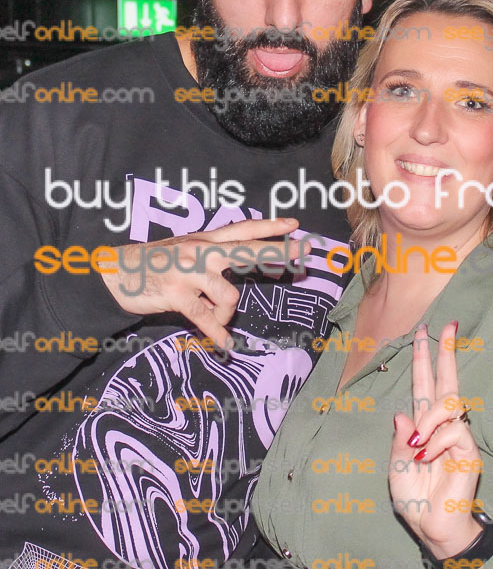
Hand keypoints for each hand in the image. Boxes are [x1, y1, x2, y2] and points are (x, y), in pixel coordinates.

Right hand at [100, 217, 305, 348]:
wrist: (113, 272)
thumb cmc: (153, 263)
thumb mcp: (183, 250)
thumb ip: (210, 255)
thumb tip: (237, 267)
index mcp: (205, 241)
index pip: (243, 230)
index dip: (270, 227)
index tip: (295, 224)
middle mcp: (201, 252)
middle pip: (248, 251)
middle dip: (278, 252)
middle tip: (304, 253)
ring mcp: (189, 272)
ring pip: (229, 297)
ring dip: (226, 315)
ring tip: (215, 321)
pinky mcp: (177, 294)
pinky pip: (205, 318)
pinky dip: (217, 333)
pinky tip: (225, 344)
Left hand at [389, 322, 482, 560]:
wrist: (432, 528)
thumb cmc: (415, 500)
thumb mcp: (396, 468)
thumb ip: (398, 440)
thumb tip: (402, 411)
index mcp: (423, 427)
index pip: (425, 386)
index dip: (425, 360)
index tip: (426, 332)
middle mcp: (442, 427)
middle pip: (446, 382)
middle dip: (445, 352)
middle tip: (447, 324)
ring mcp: (458, 437)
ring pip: (447, 404)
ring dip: (428, 418)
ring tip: (418, 444)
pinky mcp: (469, 451)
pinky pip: (453, 430)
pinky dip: (436, 440)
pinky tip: (427, 456)